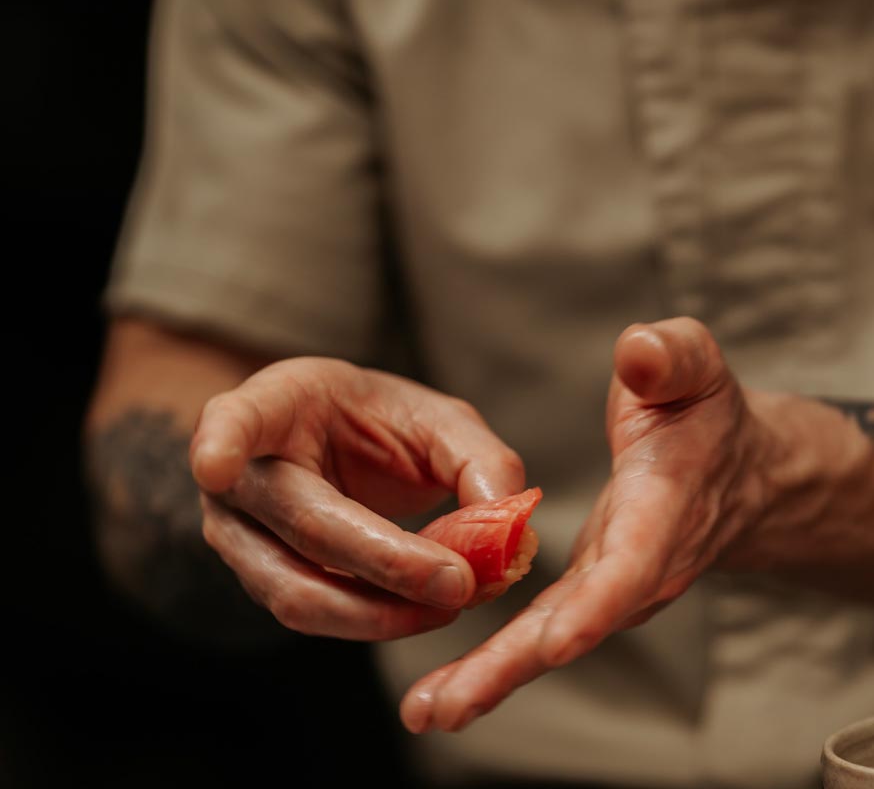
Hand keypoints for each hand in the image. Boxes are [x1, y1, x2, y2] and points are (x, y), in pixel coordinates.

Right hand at [191, 358, 525, 639]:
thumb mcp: (434, 418)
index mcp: (269, 407)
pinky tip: (430, 609)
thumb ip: (476, 457)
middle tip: (458, 581)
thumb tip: (507, 521)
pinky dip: (378, 618)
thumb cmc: (379, 424)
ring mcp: (239, 538)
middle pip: (300, 524)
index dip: (221, 443)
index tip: (214, 466)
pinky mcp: (264, 583)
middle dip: (383, 560)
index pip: (230, 421)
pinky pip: (316, 614)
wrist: (339, 453)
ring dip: (382, 609)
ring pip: (298, 591)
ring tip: (454, 602)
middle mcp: (237, 477)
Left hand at [401, 317, 777, 731]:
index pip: (633, 561)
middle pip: (578, 622)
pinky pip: (542, 629)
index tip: (554, 643)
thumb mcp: (695, 365)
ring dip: (490, 677)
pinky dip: (496, 661)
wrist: (739, 471)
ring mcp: (614, 584)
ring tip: (427, 710)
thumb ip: (671, 356)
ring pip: (553, 638)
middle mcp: (638, 562)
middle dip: (512, 665)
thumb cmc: (706, 411)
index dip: (599, 602)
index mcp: (662, 506)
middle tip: (443, 706)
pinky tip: (446, 690)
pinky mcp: (590, 588)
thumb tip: (639, 353)